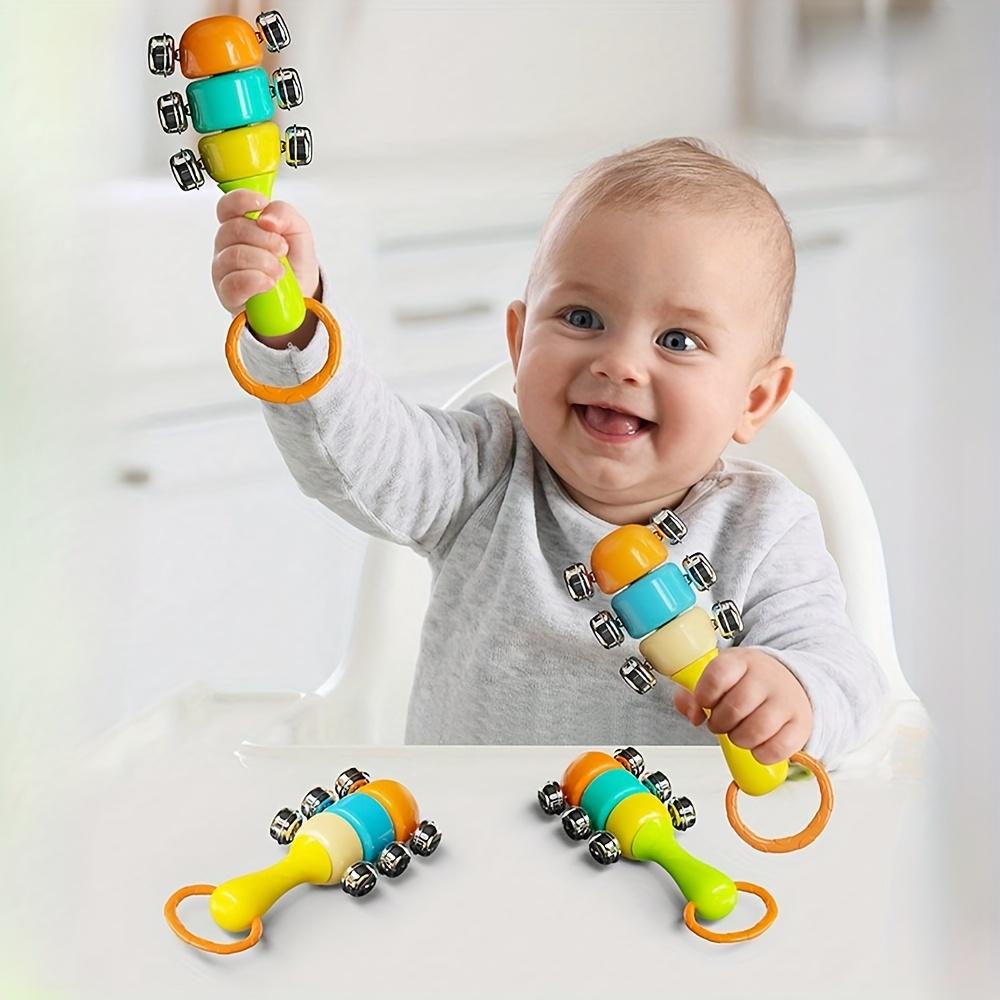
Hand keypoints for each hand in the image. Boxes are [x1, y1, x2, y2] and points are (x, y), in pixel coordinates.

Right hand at [212, 190, 319, 315]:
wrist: (301, 295)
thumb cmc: (294, 262)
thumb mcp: (299, 231)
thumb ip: (284, 214)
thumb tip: (266, 217)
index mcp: (240, 224)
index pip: (227, 206)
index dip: (241, 201)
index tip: (261, 204)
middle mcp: (228, 245)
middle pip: (233, 229)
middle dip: (265, 238)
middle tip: (282, 249)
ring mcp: (224, 270)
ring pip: (235, 256)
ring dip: (265, 262)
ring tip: (280, 271)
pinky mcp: (228, 294)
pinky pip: (234, 283)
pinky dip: (256, 281)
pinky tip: (269, 283)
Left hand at [672, 647, 812, 764]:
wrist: (788, 682)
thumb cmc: (746, 683)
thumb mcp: (718, 679)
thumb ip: (693, 695)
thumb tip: (693, 713)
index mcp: (741, 661)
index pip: (718, 675)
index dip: (705, 695)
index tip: (705, 703)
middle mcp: (766, 678)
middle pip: (735, 707)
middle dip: (720, 723)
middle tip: (721, 723)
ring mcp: (786, 700)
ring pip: (757, 729)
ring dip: (740, 739)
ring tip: (738, 733)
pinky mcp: (801, 724)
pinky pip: (778, 748)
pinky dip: (762, 754)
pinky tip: (757, 744)